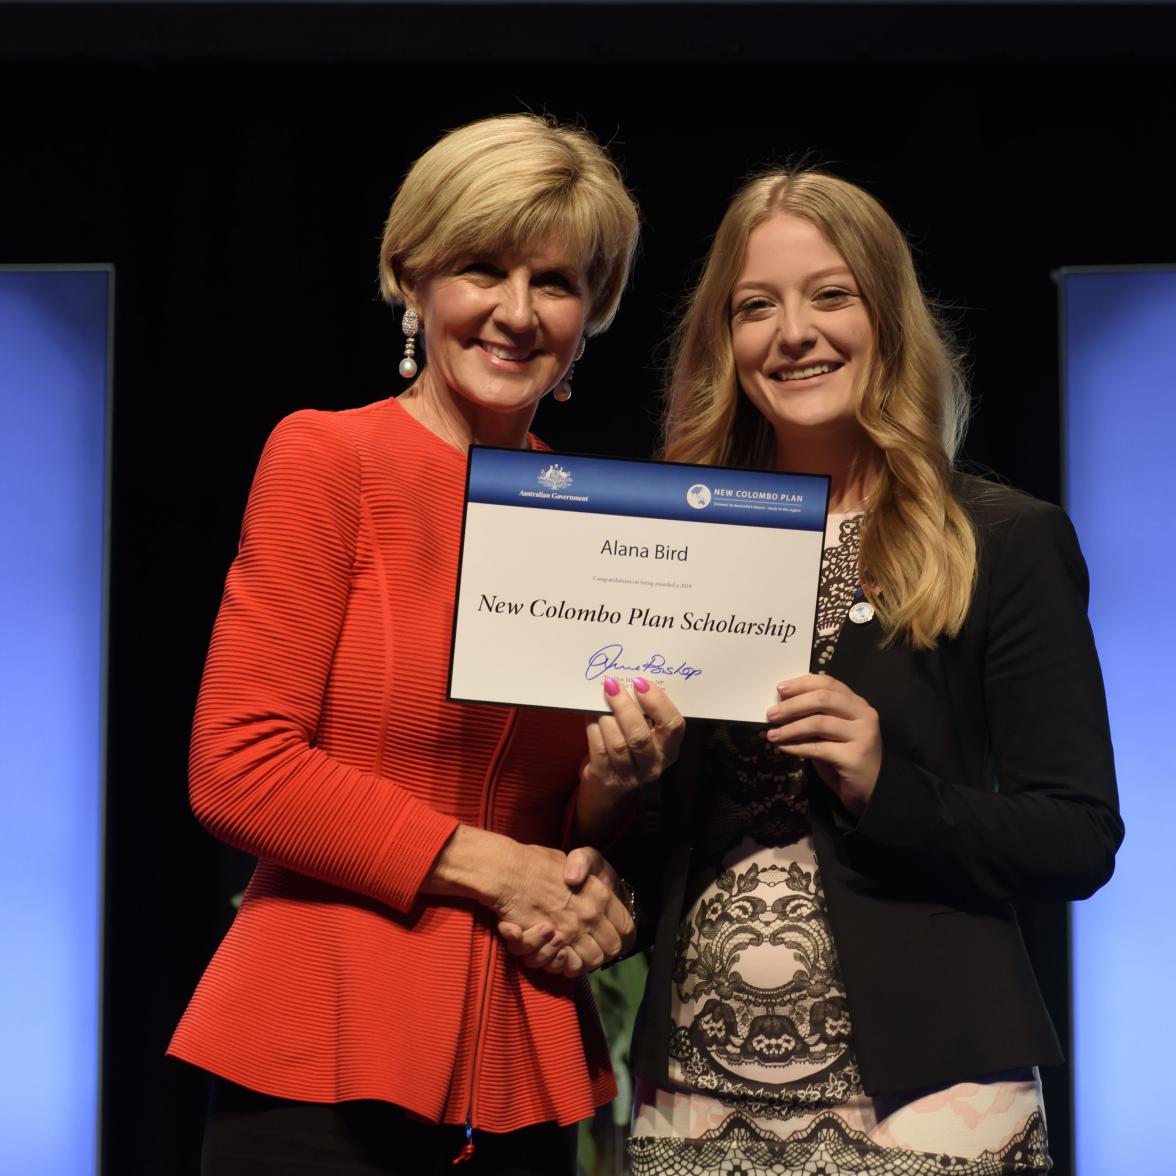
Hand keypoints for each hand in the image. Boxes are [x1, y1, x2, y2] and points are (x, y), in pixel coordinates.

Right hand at [495, 845, 632, 976]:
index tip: (611, 934)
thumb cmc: (538, 862)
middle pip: (611, 949)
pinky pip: (567, 966)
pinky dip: (564, 965)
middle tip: (590, 946)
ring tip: (571, 951)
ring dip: (583, 960)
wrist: (506, 871)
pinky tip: (557, 955)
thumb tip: (591, 884)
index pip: (627, 928)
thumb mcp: (575, 856)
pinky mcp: (551, 943)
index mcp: (599, 894)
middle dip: (604, 951)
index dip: (622, 935)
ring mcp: (570, 930)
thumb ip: (588, 869)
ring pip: (590, 961)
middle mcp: (589, 914)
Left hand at [581, 675, 684, 798]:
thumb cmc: (630, 747)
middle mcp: (653, 765)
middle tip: (612, 685)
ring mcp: (630, 775)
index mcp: (669, 749)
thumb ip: (644, 713)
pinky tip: (590, 714)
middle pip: (640, 736)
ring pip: (617, 744)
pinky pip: (599, 749)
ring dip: (606, 718)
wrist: (610, 785)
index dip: (658, 702)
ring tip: (600, 700)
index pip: (673, 725)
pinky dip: (593, 727)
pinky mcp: (606, 778)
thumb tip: (628, 681)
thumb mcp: (646, 733)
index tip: (641, 683)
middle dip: (624, 707)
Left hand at [766, 673, 881, 817]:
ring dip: (790, 728)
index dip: (802, 684)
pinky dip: (796, 747)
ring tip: (772, 734)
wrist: (873, 790)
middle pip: (823, 699)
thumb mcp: (832, 732)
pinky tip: (783, 747)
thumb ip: (816, 716)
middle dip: (792, 705)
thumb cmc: (847, 758)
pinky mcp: (855, 757)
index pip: (828, 683)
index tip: (780, 690)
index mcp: (858, 704)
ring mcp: (862, 735)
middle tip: (771, 714)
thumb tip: (782, 706)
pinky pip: (818, 748)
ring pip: (819, 723)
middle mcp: (864, 715)